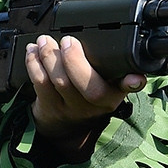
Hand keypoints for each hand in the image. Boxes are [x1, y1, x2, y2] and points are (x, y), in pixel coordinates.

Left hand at [25, 35, 143, 138]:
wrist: (64, 126)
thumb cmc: (85, 96)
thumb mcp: (105, 87)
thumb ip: (115, 70)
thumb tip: (130, 61)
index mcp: (112, 94)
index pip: (126, 89)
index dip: (133, 84)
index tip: (135, 77)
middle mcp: (95, 104)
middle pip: (89, 87)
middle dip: (75, 59)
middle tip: (67, 41)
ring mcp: (71, 108)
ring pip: (61, 82)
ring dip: (50, 56)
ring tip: (44, 41)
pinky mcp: (50, 108)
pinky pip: (40, 84)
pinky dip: (34, 63)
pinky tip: (33, 51)